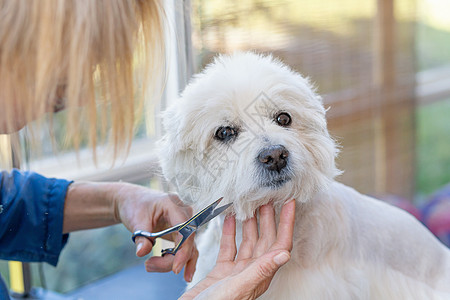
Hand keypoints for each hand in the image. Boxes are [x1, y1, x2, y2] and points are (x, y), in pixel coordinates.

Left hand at [113, 183, 198, 281]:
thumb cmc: (135, 206)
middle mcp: (184, 213)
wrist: (133, 201)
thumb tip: (142, 252)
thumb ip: (141, 237)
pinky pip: (186, 248)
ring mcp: (185, 223)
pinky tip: (176, 270)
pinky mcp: (182, 231)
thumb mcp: (135, 221)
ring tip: (149, 265)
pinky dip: (179, 260)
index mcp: (173, 205)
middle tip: (147, 265)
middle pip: (187, 243)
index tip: (175, 270)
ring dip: (172, 262)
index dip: (183, 251)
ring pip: (188, 249)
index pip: (186, 231)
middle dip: (171, 260)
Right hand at [180, 200, 295, 299]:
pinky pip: (229, 248)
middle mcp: (251, 272)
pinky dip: (229, 232)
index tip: (290, 203)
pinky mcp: (222, 271)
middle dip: (269, 217)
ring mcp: (237, 271)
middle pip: (265, 239)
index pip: (280, 244)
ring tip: (250, 204)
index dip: (287, 223)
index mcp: (260, 275)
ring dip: (250, 222)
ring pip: (248, 241)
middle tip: (269, 197)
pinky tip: (228, 219)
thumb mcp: (238, 287)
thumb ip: (260, 270)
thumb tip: (284, 254)